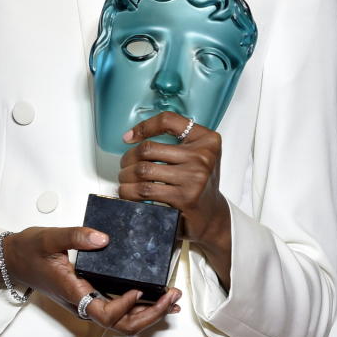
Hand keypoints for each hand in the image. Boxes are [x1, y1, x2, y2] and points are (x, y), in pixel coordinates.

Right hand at [0, 226, 180, 336]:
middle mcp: (83, 303)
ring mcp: (88, 302)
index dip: (125, 306)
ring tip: (170, 298)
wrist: (13, 259)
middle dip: (150, 314)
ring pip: (122, 322)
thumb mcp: (49, 238)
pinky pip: (119, 310)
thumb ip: (75, 236)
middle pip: (121, 325)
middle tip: (170, 295)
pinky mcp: (92, 295)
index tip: (138, 288)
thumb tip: (102, 238)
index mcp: (74, 293)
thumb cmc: (29, 251)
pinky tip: (156, 298)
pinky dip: (141, 307)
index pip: (105, 313)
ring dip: (149, 313)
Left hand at [118, 112, 230, 248]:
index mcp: (206, 139)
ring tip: (125, 181)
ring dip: (126, 177)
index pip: (168, 121)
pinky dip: (130, 193)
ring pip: (143, 171)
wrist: (212, 215)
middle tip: (124, 167)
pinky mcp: (184, 198)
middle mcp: (203, 156)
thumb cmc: (198, 182)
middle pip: (148, 149)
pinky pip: (146, 191)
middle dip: (127, 159)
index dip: (144, 126)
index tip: (129, 137)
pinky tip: (129, 194)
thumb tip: (131, 136)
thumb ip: (175, 140)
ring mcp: (194, 178)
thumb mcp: (196, 154)